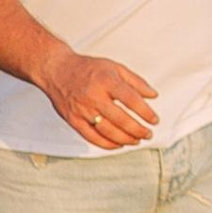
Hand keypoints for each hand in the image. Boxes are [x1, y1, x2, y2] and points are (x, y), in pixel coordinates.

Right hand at [35, 48, 158, 148]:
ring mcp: (82, 110)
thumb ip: (136, 81)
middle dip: (138, 130)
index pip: (131, 100)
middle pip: (121, 119)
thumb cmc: (87, 68)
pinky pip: (91, 137)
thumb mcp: (115, 67)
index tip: (154, 120)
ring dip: (125, 139)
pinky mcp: (73, 120)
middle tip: (148, 134)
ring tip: (137, 140)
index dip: (146, 112)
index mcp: (107, 82)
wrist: (56, 70)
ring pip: (107, 131)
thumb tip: (153, 95)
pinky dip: (107, 144)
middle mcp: (94, 97)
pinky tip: (118, 145)